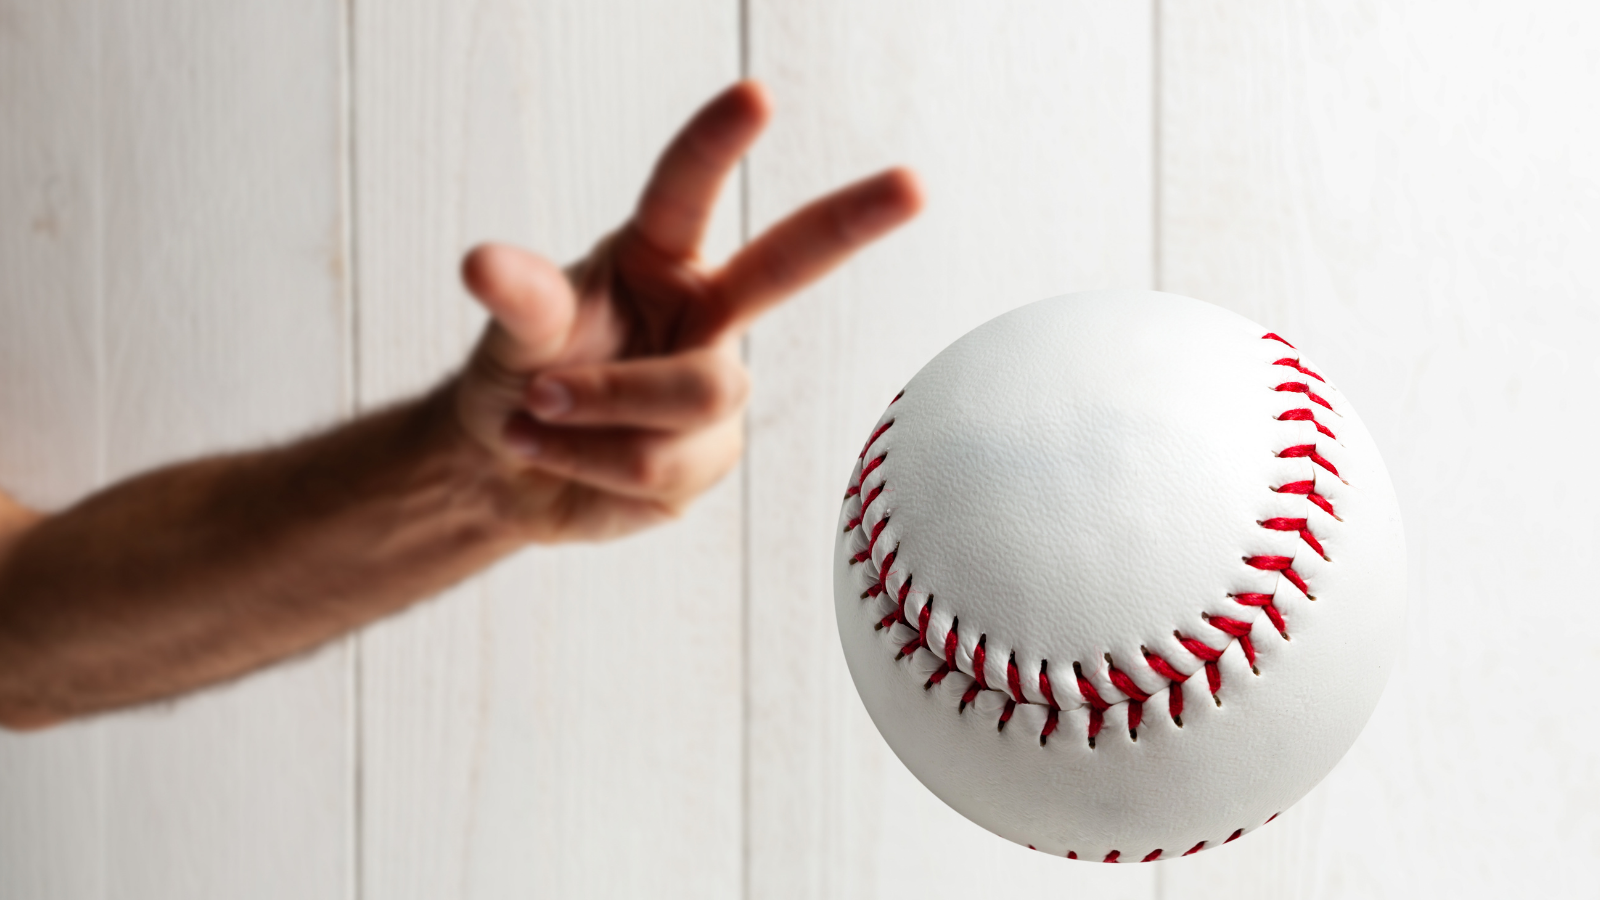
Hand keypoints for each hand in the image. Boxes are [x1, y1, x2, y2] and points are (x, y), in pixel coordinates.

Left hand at [451, 81, 922, 541]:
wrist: (509, 474)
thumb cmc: (519, 376)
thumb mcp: (511, 332)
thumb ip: (520, 299)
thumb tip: (482, 263)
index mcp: (660, 258)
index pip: (690, 190)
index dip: (719, 143)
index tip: (755, 95)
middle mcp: (705, 315)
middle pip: (790, 263)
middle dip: (854, 220)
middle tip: (914, 182)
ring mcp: (714, 390)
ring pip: (695, 392)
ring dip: (601, 406)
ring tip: (538, 414)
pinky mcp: (708, 459)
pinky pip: (662, 463)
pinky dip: (593, 465)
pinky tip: (565, 460)